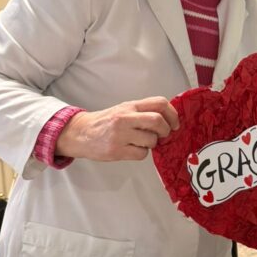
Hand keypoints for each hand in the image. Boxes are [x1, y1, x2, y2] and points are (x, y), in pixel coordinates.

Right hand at [56, 97, 179, 161]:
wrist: (81, 133)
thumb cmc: (106, 122)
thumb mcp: (124, 109)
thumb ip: (144, 111)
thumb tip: (169, 119)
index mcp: (130, 106)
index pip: (159, 103)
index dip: (173, 114)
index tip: (175, 124)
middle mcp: (125, 118)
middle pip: (157, 121)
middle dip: (166, 130)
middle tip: (163, 135)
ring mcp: (120, 134)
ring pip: (151, 140)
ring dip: (152, 144)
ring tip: (142, 142)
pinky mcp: (116, 150)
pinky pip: (141, 154)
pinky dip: (142, 153)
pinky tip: (133, 149)